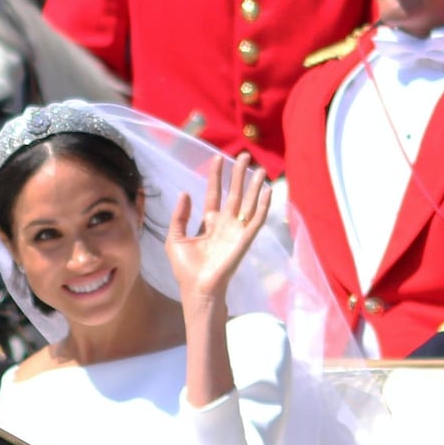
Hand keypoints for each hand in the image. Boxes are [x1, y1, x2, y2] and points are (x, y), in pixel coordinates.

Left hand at [165, 154, 270, 308]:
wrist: (197, 289)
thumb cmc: (185, 268)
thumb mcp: (175, 238)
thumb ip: (179, 216)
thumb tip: (185, 192)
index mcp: (208, 222)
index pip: (215, 193)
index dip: (216, 176)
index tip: (218, 158)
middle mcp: (224, 224)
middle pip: (234, 193)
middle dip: (238, 174)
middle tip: (242, 155)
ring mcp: (236, 231)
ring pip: (248, 203)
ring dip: (254, 186)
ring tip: (259, 168)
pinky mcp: (245, 239)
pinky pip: (257, 219)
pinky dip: (264, 205)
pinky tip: (267, 191)